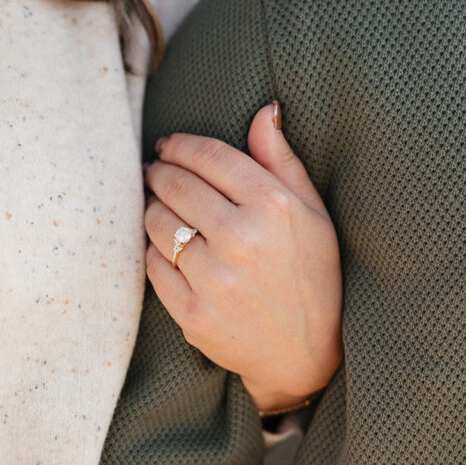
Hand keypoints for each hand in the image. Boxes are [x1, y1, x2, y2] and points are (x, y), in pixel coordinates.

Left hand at [144, 103, 342, 413]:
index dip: (180, 145)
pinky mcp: (193, 313)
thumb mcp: (313, 214)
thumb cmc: (313, 276)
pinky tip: (165, 246)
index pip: (209, 157)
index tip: (167, 145)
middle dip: (158, 172)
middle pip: (176, 185)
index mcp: (274, 207)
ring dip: (151, 208)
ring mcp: (214, 279)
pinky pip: (154, 266)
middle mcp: (242, 240)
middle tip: (154, 171)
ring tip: (158, 206)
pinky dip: (153, 251)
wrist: (305, 354)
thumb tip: (263, 110)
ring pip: (158, 224)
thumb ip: (282, 160)